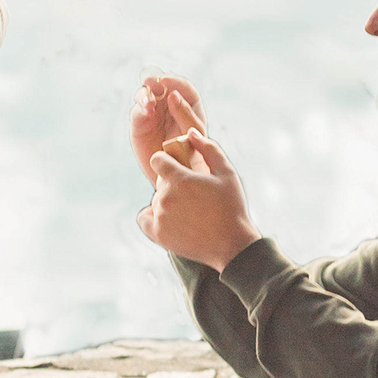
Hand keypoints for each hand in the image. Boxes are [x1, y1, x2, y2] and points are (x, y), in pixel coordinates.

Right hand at [131, 74, 205, 182]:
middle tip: (149, 81)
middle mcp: (169, 105)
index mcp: (187, 105)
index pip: (182, 86)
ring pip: (146, 95)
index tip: (166, 80)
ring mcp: (153, 113)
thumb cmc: (191, 154)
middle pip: (161, 85)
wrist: (176, 176)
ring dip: (146, 95)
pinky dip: (140, 108)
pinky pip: (138, 111)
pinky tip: (145, 111)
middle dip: (155, 81)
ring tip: (149, 104)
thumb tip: (173, 94)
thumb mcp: (193, 133)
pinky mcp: (140, 123)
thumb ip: (185, 113)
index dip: (174, 80)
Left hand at [137, 132, 259, 272]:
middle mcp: (164, 196)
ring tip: (189, 211)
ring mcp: (160, 217)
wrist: (232, 246)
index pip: (157, 160)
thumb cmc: (232, 207)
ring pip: (156, 200)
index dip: (167, 162)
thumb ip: (208, 148)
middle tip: (193, 196)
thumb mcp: (227, 173)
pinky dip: (153, 217)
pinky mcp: (158, 234)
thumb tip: (190, 132)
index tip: (178, 169)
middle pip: (159, 182)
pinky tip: (169, 218)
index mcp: (179, 179)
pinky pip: (145, 218)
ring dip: (167, 201)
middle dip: (172, 184)